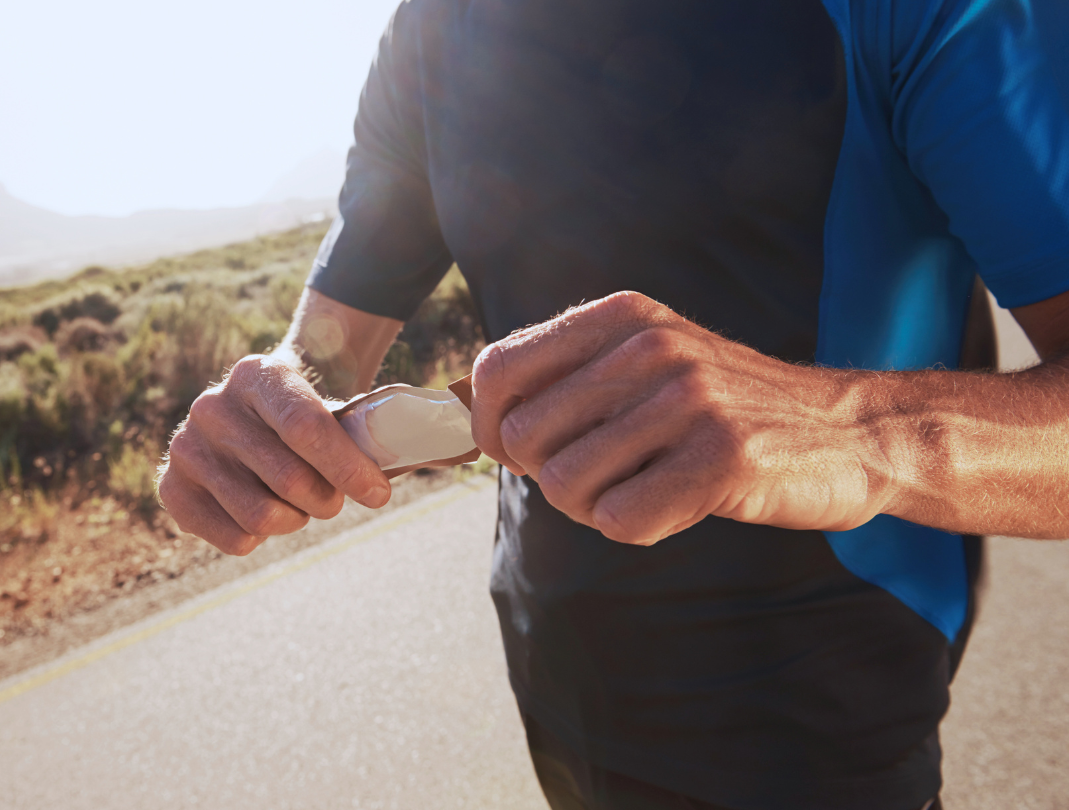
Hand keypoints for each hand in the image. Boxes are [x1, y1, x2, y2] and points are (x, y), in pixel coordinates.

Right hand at [158, 355, 392, 555]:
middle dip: (327, 500)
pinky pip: (234, 538)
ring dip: (295, 521)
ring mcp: (186, 446)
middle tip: (333, 500)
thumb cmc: (305, 416)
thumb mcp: (333, 407)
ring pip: (261, 515)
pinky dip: (261, 538)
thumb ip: (377, 430)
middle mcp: (212, 406)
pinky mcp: (171, 487)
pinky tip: (264, 513)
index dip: (347, 468)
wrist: (251, 412)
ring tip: (300, 507)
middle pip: (289, 479)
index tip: (379, 494)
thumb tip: (455, 452)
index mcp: (257, 374)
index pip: (306, 427)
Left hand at [470, 292, 897, 545]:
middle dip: (546, 475)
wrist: (847, 431)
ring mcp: (688, 400)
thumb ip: (568, 374)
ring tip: (643, 487)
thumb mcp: (647, 359)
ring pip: (566, 486)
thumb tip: (472, 414)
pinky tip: (674, 505)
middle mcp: (650, 347)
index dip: (490, 423)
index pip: (499, 368)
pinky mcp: (722, 458)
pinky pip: (621, 520)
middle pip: (525, 437)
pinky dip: (636, 528)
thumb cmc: (724, 407)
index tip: (516, 450)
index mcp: (621, 317)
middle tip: (598, 477)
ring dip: (593, 507)